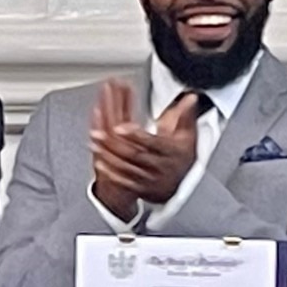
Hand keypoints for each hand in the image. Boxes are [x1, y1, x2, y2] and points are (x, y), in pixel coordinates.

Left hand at [90, 79, 199, 214]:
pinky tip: (99, 162)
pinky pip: (124, 181)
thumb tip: (190, 97)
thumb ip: (185, 115)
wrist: (182, 183)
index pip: (152, 143)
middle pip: (135, 155)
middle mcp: (161, 167)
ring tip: (95, 143)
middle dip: (115, 144)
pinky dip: (111, 172)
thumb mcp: (187, 134)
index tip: (120, 127)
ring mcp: (151, 180)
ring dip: (109, 156)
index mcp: (172, 152)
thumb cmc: (181, 155)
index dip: (135, 135)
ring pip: (127, 168)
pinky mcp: (142, 189)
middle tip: (99, 133)